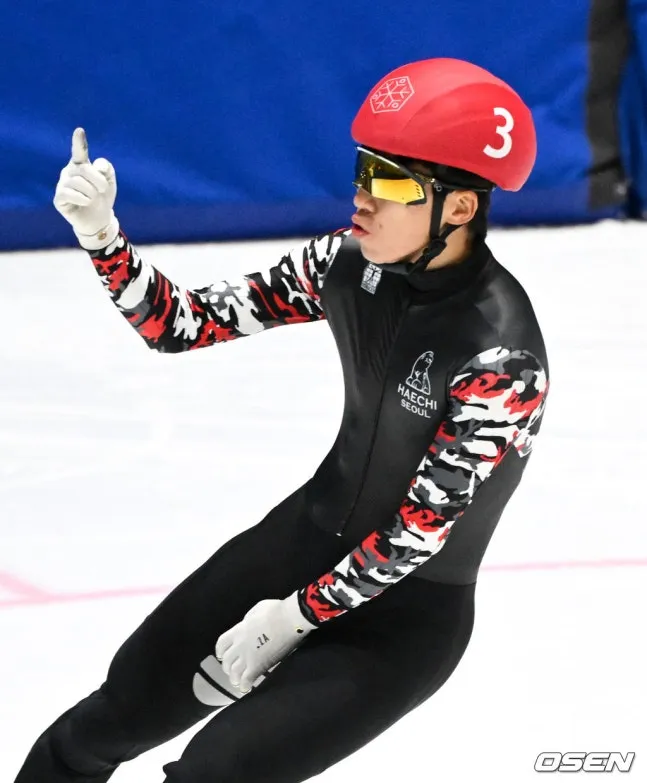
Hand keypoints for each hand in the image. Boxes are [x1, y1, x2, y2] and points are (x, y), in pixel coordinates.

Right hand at [53, 128, 118, 249]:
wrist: (98, 220)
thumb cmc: (102, 197)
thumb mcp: (109, 182)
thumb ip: (106, 169)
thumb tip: (97, 164)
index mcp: (81, 165)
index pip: (79, 152)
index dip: (79, 142)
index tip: (80, 131)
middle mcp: (68, 172)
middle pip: (84, 169)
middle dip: (99, 181)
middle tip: (103, 190)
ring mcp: (62, 184)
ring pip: (78, 183)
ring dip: (92, 193)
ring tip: (92, 199)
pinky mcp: (58, 198)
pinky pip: (70, 194)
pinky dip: (83, 200)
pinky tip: (85, 203)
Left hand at [215, 592, 316, 692]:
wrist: (289, 619)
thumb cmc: (275, 611)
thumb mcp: (255, 610)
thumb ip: (248, 622)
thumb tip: (247, 627)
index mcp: (238, 630)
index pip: (221, 644)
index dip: (220, 651)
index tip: (222, 655)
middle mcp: (239, 645)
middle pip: (226, 660)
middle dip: (227, 666)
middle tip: (232, 669)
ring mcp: (248, 657)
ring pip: (234, 673)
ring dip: (234, 678)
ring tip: (237, 680)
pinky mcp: (259, 666)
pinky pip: (247, 680)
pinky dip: (245, 686)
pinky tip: (246, 687)